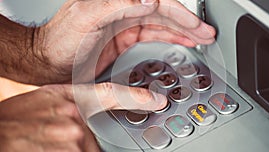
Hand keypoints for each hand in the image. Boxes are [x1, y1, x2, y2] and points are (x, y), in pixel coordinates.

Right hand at [0, 83, 166, 150]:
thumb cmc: (15, 119)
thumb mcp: (47, 102)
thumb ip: (72, 107)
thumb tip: (88, 122)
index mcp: (71, 99)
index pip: (111, 94)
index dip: (137, 97)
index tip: (158, 101)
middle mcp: (75, 119)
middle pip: (95, 138)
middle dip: (82, 144)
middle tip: (56, 140)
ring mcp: (73, 140)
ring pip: (86, 151)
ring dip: (72, 151)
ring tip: (48, 145)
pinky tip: (49, 148)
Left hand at [35, 0, 215, 83]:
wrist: (46, 63)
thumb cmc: (58, 40)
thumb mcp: (85, 17)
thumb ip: (116, 5)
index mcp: (116, 2)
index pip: (156, 4)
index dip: (179, 14)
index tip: (195, 25)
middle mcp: (123, 11)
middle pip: (163, 13)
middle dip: (187, 23)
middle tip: (207, 32)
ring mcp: (124, 26)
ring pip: (161, 25)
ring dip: (182, 31)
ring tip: (201, 37)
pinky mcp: (123, 40)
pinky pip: (152, 36)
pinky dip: (168, 39)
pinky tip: (180, 41)